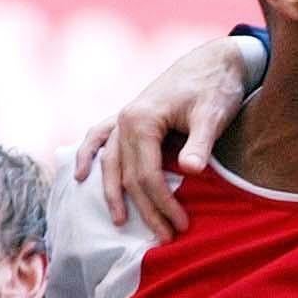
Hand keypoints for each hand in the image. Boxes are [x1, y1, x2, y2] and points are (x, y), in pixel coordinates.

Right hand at [73, 35, 256, 238]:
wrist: (215, 60)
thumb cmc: (216, 87)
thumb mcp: (213, 114)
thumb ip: (200, 143)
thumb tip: (191, 170)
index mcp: (141, 120)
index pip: (146, 175)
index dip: (162, 204)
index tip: (180, 226)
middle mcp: (124, 120)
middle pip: (128, 175)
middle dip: (145, 209)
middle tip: (164, 238)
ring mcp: (123, 118)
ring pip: (111, 164)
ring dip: (115, 194)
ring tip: (121, 222)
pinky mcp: (128, 118)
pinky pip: (101, 140)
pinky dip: (90, 156)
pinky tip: (81, 175)